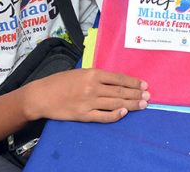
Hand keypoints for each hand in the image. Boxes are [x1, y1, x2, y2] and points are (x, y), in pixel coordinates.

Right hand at [29, 68, 148, 122]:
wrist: (41, 96)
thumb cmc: (59, 82)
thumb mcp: (80, 72)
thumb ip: (97, 76)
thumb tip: (116, 81)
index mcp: (92, 74)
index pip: (118, 78)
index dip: (133, 82)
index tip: (144, 85)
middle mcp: (92, 87)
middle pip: (120, 91)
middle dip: (136, 94)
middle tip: (148, 96)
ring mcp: (88, 102)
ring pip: (115, 103)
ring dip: (131, 104)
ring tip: (142, 105)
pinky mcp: (83, 115)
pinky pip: (103, 116)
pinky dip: (115, 115)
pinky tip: (124, 113)